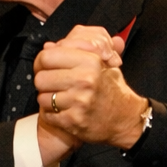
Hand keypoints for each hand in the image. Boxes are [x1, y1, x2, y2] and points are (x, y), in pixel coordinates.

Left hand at [34, 28, 146, 149]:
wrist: (125, 118)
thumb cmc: (111, 88)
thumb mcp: (101, 62)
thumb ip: (75, 50)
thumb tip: (48, 46)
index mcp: (90, 61)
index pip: (47, 56)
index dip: (42, 62)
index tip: (46, 68)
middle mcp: (85, 80)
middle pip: (40, 78)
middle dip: (44, 83)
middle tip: (53, 86)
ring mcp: (79, 101)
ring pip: (42, 98)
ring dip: (48, 100)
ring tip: (60, 99)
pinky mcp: (74, 120)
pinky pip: (48, 116)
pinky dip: (52, 115)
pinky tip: (63, 112)